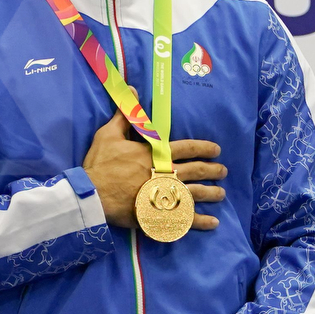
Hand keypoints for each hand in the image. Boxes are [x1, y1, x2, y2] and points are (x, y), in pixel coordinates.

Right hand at [81, 113, 222, 231]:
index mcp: (157, 154)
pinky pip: (185, 219)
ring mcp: (165, 195)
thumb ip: (126, 115)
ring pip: (196, 194)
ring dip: (212, 193)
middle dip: (213, 170)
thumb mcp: (109, 134)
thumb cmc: (100, 165)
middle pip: (198, 171)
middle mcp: (166, 173)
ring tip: (221, 194)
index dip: (205, 148)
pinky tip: (213, 222)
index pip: (188, 148)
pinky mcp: (160, 214)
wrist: (92, 195)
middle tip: (223, 171)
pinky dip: (201, 221)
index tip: (216, 150)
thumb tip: (132, 90)